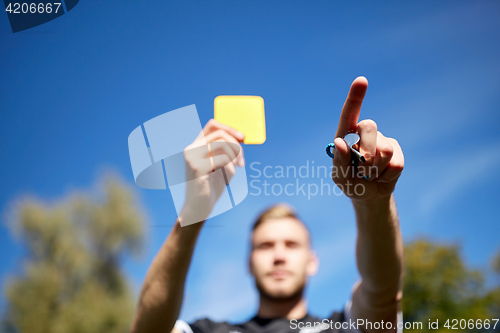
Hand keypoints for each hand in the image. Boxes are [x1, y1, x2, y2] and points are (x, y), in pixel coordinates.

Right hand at [180, 119, 244, 223]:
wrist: (199, 208)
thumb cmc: (212, 187)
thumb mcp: (221, 165)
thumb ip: (226, 151)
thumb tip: (240, 137)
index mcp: (196, 146)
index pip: (212, 125)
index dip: (229, 128)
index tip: (242, 138)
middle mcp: (191, 149)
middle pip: (220, 133)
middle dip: (237, 146)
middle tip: (242, 162)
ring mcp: (192, 157)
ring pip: (222, 144)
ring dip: (235, 156)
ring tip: (236, 169)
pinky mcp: (197, 168)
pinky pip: (222, 159)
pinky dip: (230, 168)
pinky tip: (228, 179)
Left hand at [332, 77, 403, 201]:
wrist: (370, 195)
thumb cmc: (351, 183)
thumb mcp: (340, 178)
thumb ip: (338, 162)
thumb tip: (341, 143)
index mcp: (346, 135)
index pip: (349, 114)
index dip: (355, 97)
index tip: (361, 81)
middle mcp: (364, 133)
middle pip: (370, 128)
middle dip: (365, 154)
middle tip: (361, 171)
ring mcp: (382, 141)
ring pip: (384, 149)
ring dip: (375, 169)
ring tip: (369, 175)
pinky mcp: (397, 152)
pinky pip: (395, 164)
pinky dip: (386, 176)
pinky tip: (382, 177)